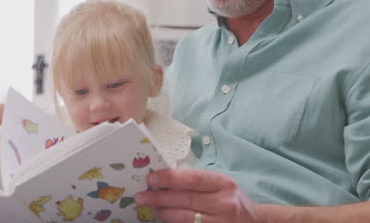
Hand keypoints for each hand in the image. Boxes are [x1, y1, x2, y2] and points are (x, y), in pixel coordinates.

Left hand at [135, 169, 266, 222]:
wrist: (255, 222)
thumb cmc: (230, 199)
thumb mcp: (220, 185)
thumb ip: (198, 182)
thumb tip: (165, 179)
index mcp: (223, 183)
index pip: (192, 178)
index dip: (169, 178)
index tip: (151, 179)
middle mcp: (224, 203)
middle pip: (185, 199)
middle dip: (159, 198)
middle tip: (141, 197)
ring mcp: (221, 222)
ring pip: (185, 218)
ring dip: (164, 214)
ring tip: (151, 210)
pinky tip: (165, 221)